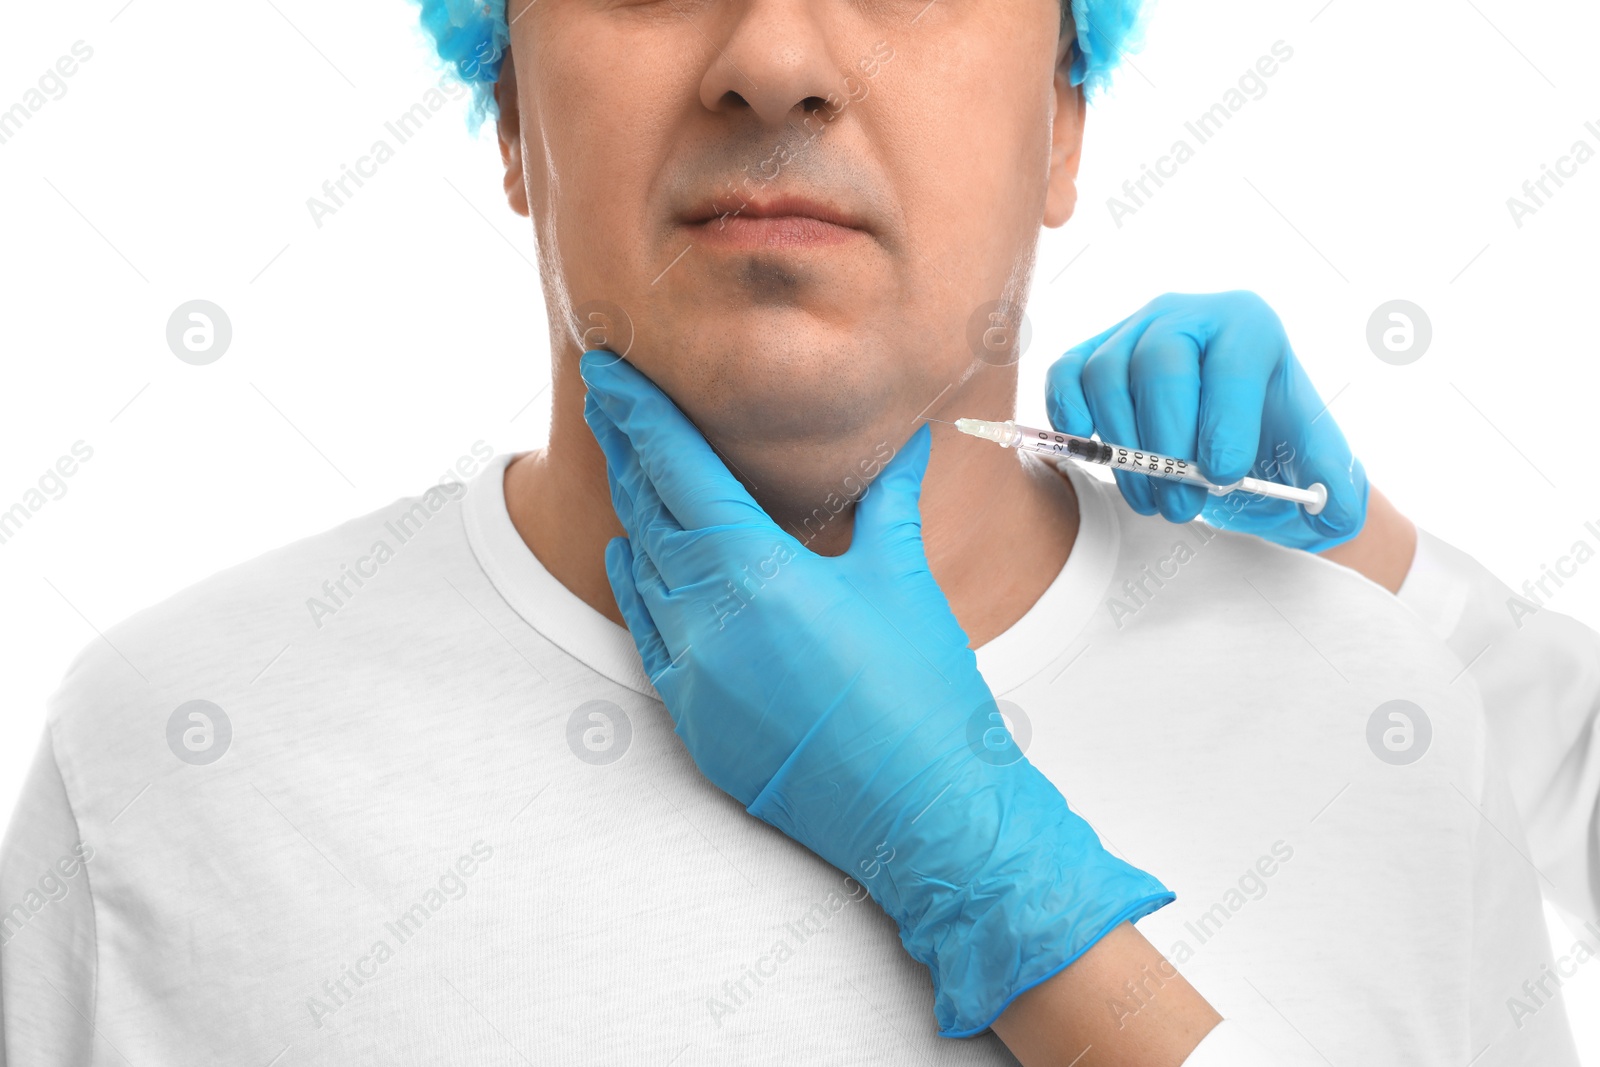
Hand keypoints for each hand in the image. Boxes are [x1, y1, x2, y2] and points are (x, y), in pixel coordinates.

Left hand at [579, 349, 1173, 1036]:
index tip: (607, 372)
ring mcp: (693, 673)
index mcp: (758, 571)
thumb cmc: (922, 693)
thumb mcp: (903, 579)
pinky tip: (631, 559)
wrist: (921, 812)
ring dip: (632, 514)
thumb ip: (890, 499)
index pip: (677, 468)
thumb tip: (908, 437)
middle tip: (609, 401)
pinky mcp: (693, 719)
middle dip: (627, 451)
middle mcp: (708, 618)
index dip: (639, 413)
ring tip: (626, 466)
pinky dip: (635, 587)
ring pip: (641, 572)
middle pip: (647, 512)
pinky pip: (645, 633)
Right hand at [1046, 291, 1367, 551]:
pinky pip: (1065, 375)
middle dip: (1167, 444)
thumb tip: (1331, 509)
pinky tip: (1097, 454)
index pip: (1230, 363)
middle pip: (1159, 363)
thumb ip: (1339, 492)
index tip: (1222, 476)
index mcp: (1250, 324)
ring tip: (1156, 500)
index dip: (1222, 423)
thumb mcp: (1320, 469)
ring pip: (1106, 375)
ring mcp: (1132, 330)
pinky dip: (1069, 416)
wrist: (1235, 444)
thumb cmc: (1275, 448)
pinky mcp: (1091, 355)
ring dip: (1124, 451)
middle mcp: (1187, 314)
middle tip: (1184, 504)